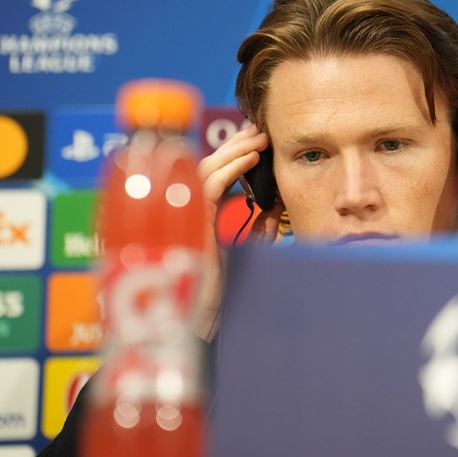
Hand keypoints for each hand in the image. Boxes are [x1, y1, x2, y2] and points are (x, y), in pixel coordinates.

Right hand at [193, 124, 282, 340]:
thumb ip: (259, 230)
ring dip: (232, 150)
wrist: (204, 326)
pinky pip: (208, 187)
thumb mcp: (249, 255)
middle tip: (258, 130)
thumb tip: (277, 205)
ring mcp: (180, 218)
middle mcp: (181, 216)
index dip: (231, 157)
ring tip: (258, 137)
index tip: (256, 143)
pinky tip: (251, 157)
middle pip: (204, 168)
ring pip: (202, 171)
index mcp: (194, 222)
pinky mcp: (187, 225)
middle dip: (232, 147)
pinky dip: (231, 168)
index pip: (209, 178)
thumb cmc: (223, 296)